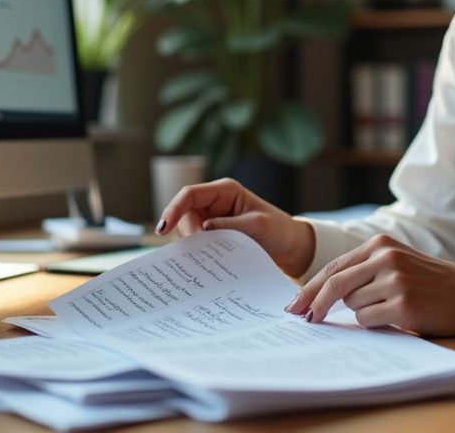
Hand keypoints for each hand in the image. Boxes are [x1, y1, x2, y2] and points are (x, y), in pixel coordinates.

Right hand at [155, 178, 314, 277]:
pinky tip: (208, 263)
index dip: (173, 209)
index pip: (190, 195)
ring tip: (212, 258)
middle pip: (184, 215)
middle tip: (202, 253)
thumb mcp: (258, 225)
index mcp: (225, 191)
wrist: (291, 247)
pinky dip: (199, 253)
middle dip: (188, 234)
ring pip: (188, 231)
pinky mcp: (214, 236)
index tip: (164, 228)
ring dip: (194, 246)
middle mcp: (215, 202)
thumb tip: (203, 229)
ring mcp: (213, 219)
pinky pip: (197, 243)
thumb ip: (231, 226)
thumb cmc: (278, 229)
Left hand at [286, 234, 454, 336]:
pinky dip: (376, 324)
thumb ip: (365, 271)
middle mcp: (386, 258)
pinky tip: (398, 317)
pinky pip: (369, 321)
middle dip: (316, 305)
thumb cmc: (432, 282)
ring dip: (363, 313)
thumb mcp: (398, 262)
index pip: (335, 266)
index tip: (294, 305)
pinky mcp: (404, 306)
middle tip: (304, 319)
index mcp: (381, 244)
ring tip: (391, 308)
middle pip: (334, 285)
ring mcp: (395, 281)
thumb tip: (323, 295)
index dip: (310, 287)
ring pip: (353, 306)